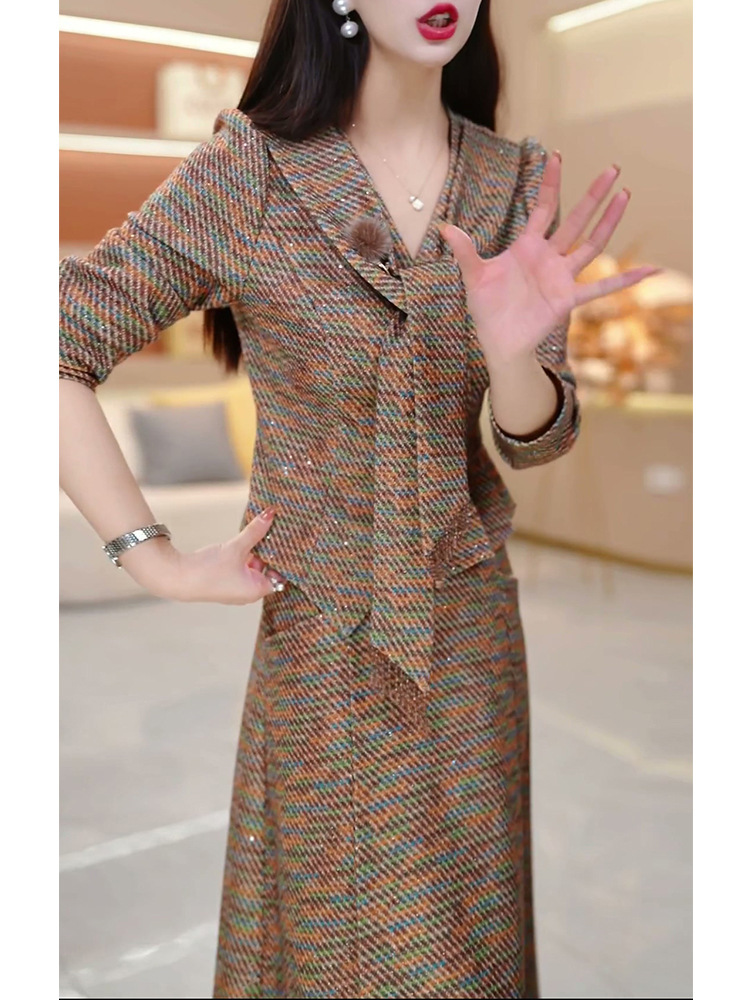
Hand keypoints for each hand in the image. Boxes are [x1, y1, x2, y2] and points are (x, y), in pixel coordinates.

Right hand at [119, 505, 286, 603]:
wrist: (179, 578)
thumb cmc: (209, 569)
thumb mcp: (236, 547)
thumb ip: (255, 531)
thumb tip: (271, 514)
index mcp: (256, 590)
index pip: (280, 576)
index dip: (284, 559)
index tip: (288, 542)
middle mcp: (248, 593)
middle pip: (268, 571)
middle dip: (270, 553)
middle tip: (276, 533)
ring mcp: (236, 590)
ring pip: (253, 568)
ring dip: (255, 554)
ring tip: (261, 534)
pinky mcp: (226, 584)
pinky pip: (242, 570)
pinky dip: (244, 558)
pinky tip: (243, 544)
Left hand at [438, 152, 660, 368]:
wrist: (498, 342)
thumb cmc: (486, 309)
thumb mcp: (474, 277)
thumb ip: (464, 251)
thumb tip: (444, 227)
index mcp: (527, 247)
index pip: (543, 208)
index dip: (550, 183)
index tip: (558, 156)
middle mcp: (549, 257)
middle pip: (576, 219)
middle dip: (594, 195)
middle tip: (613, 168)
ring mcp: (562, 277)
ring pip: (592, 244)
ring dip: (609, 222)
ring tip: (626, 196)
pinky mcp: (568, 299)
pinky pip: (602, 288)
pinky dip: (626, 280)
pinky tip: (650, 270)